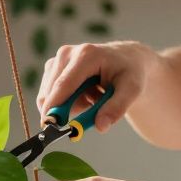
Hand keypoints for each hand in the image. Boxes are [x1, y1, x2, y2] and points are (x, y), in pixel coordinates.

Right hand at [38, 41, 154, 132]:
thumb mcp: (132, 90)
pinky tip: (85, 94)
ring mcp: (58, 60)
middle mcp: (67, 53)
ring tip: (93, 97)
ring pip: (50, 97)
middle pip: (52, 93)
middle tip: (90, 112)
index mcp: (86, 55)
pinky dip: (67, 102)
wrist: (127, 60)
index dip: (54, 107)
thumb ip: (117, 108)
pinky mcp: (53, 67)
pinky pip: (51, 96)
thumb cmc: (130, 73)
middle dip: (65, 111)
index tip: (49, 128)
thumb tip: (101, 126)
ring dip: (69, 106)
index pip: (63, 85)